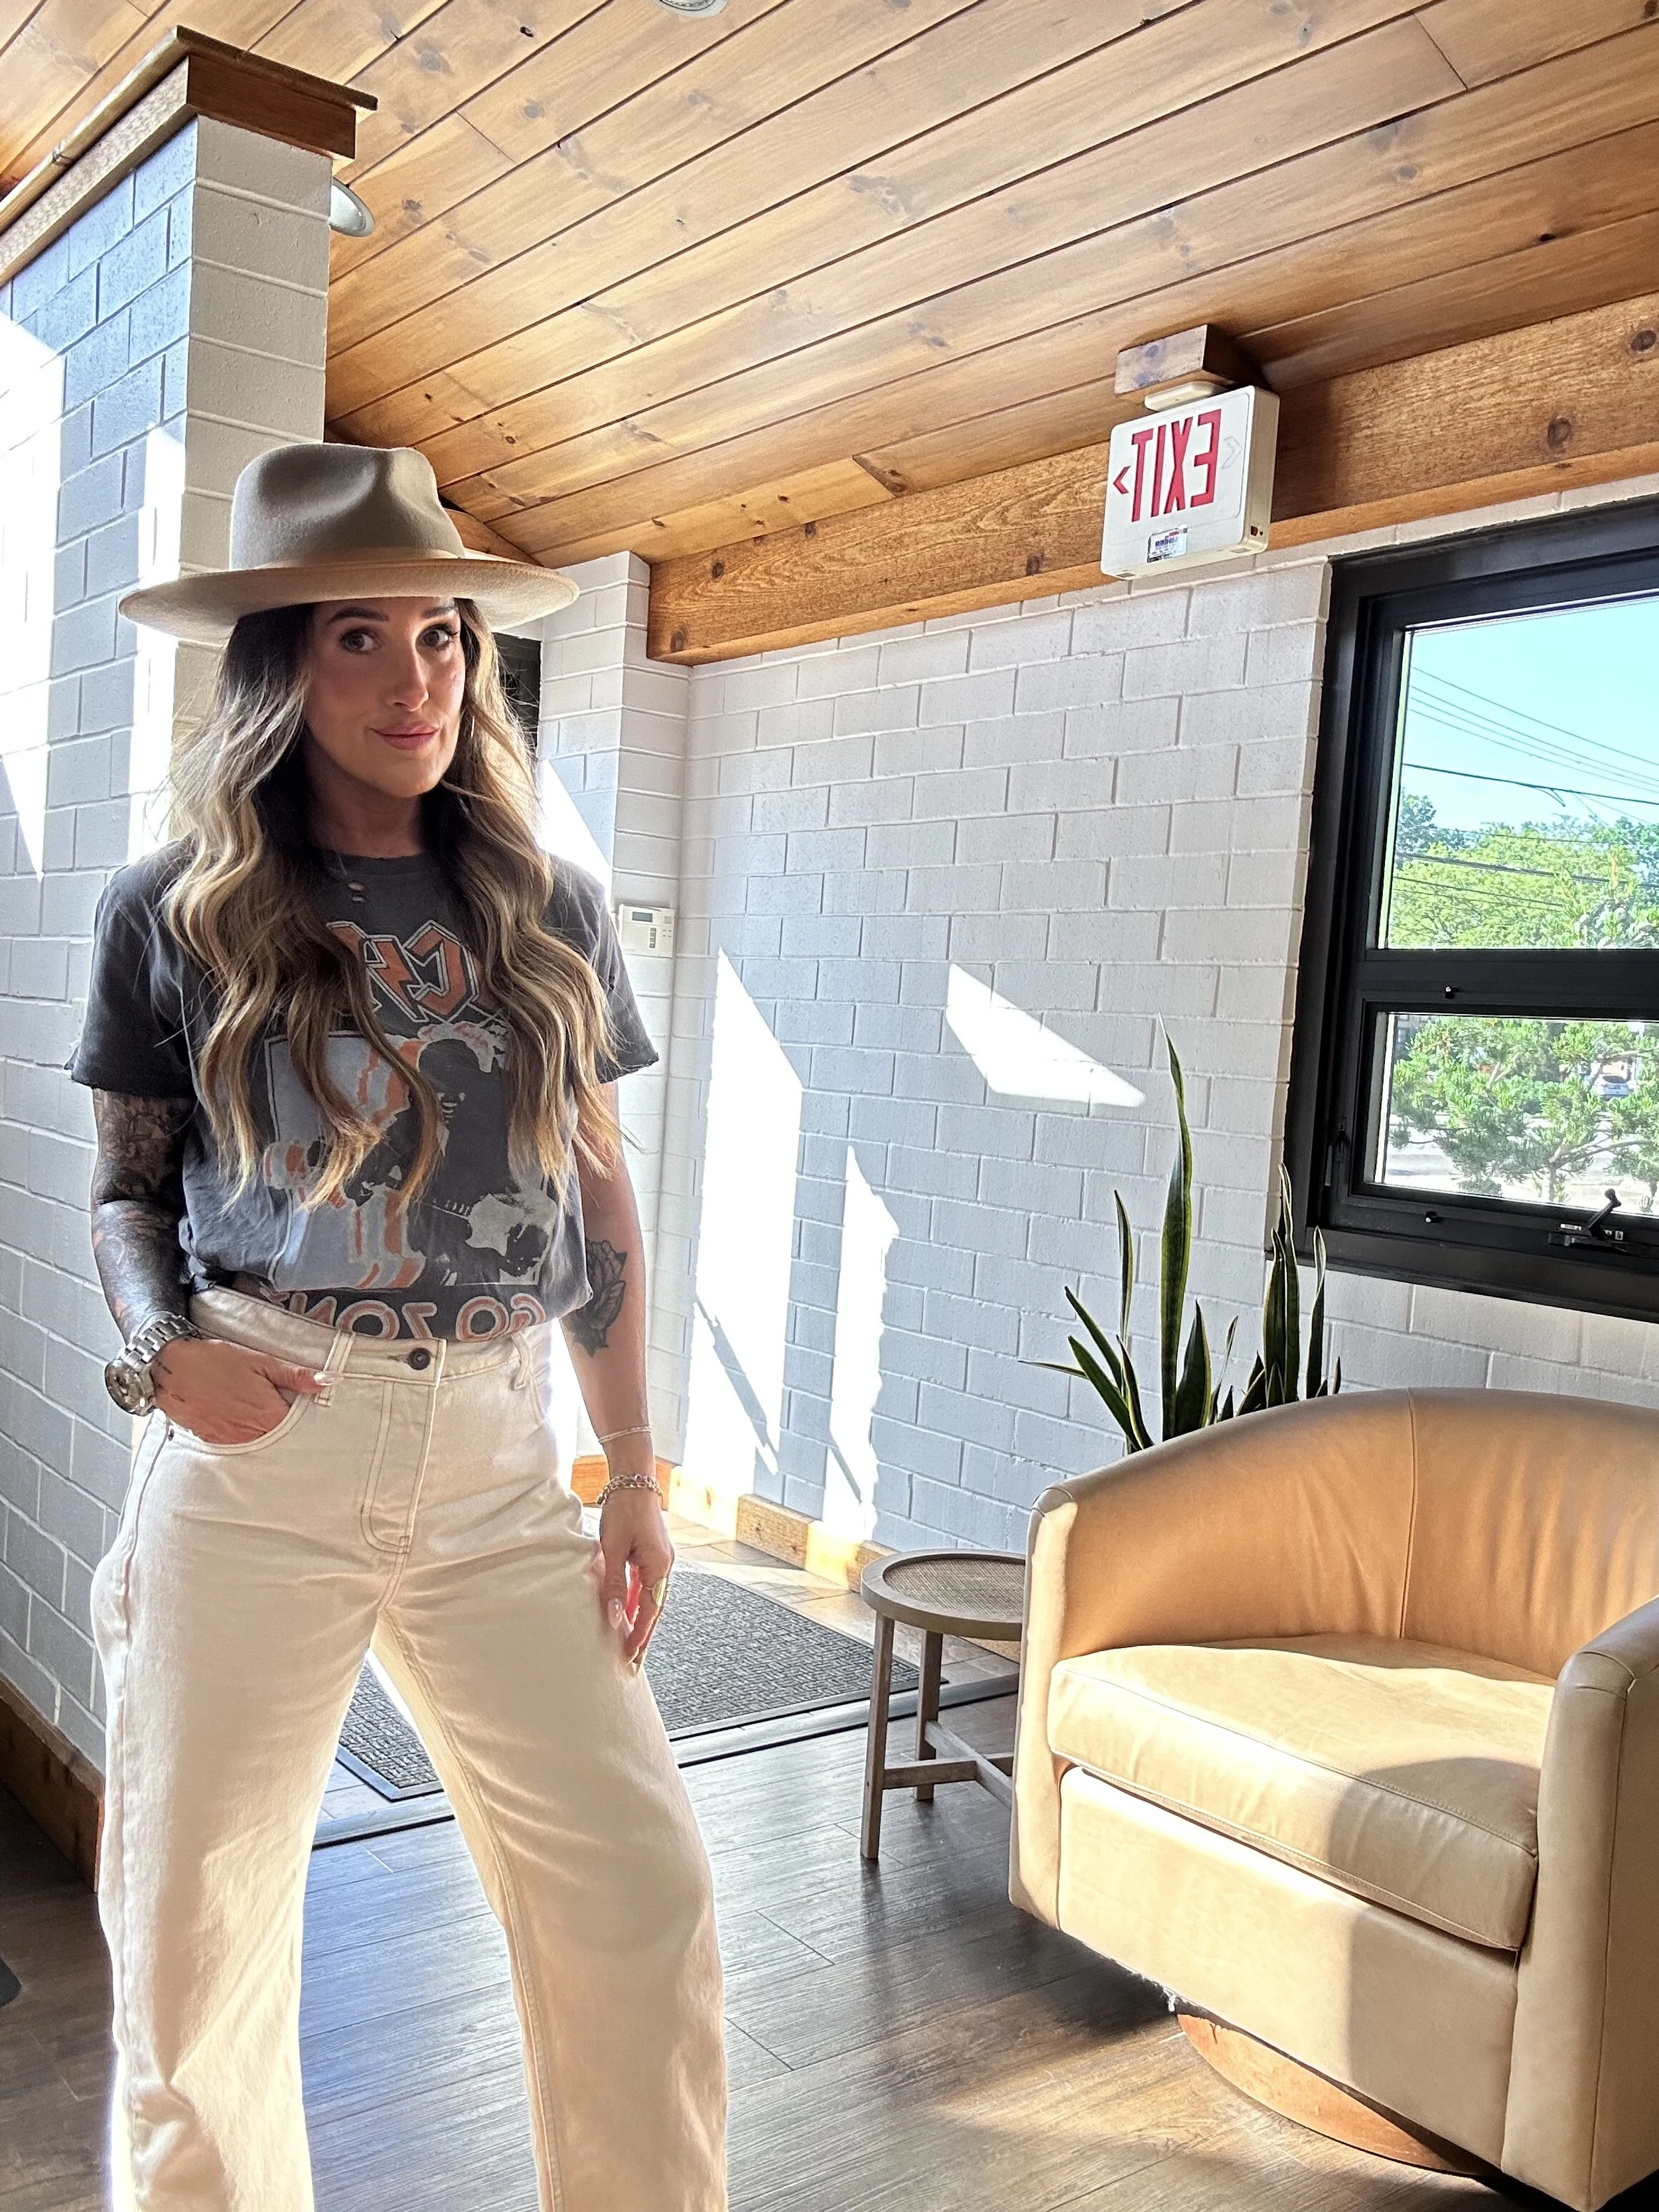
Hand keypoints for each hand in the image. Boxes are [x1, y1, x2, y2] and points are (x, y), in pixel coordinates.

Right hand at [150, 1337, 328, 1445]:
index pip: (299, 1428)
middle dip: (286, 1426)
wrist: (170, 1368)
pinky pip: (237, 1443)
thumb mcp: (261, 1362)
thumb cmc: (216, 1360)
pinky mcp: (213, 1440)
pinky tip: (239, 1417)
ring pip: (259, 1442)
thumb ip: (295, 1376)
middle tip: (284, 1410)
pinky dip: (242, 1433)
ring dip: (264, 1431)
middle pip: (280, 1438)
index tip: (309, 1413)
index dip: (306, 1419)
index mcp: (268, 1416)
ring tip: (257, 1411)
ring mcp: (231, 1440)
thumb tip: (329, 1381)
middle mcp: (251, 1434)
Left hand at [595, 1489, 673, 1669]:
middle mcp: (664, 1565)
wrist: (634, 1479)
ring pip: (649, 1597)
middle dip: (643, 1634)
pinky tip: (626, 1612)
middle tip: (633, 1660)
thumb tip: (615, 1617)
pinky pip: (645, 1584)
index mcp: (659, 1566)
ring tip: (629, 1642)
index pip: (649, 1611)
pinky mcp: (651, 1552)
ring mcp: (659, 1559)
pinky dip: (636, 1600)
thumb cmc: (624, 1509)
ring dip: (639, 1619)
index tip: (630, 1657)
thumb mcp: (613, 1548)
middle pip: (654, 1608)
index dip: (639, 1635)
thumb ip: (614, 1584)